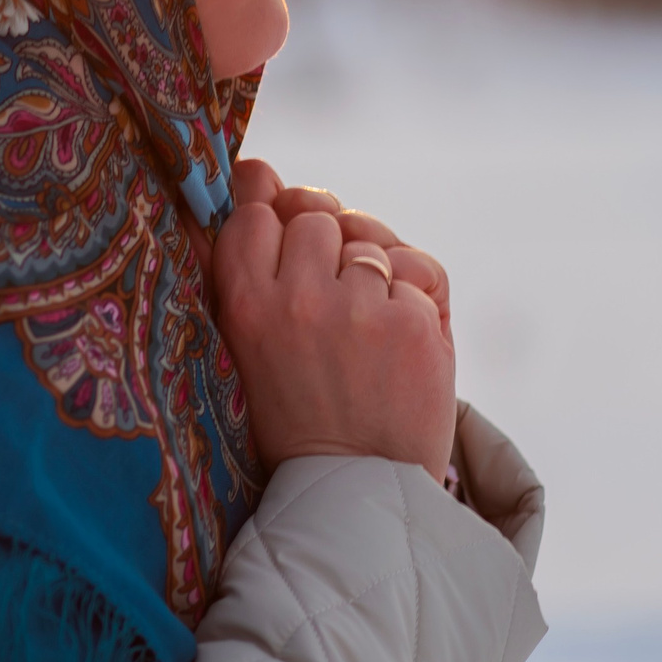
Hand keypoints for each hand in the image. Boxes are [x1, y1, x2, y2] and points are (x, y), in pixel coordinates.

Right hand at [212, 159, 456, 480]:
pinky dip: (418, 299)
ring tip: (366, 330)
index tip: (286, 248)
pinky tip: (402, 341)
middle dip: (329, 247)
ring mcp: (358, 309)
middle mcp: (296, 300)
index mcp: (242, 305)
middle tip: (334, 304)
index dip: (275, 220)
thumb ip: (247, 263)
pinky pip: (418, 269)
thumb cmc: (297, 415)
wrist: (356, 492)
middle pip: (316, 215)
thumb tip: (259, 169)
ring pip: (369, 239)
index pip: (254, 211)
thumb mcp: (245, 344)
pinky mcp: (413, 323)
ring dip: (375, 272)